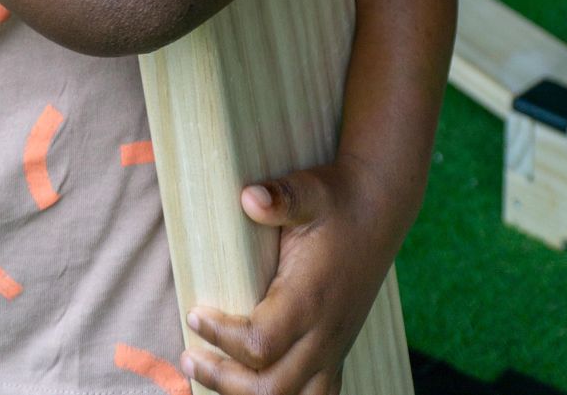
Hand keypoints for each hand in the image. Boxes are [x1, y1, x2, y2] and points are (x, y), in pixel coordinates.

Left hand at [181, 162, 393, 394]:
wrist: (377, 209)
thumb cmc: (336, 200)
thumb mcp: (308, 191)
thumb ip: (281, 198)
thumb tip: (247, 197)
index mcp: (311, 299)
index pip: (261, 343)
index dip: (221, 337)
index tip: (194, 312)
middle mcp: (325, 333)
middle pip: (272, 388)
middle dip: (224, 380)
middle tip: (188, 356)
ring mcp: (334, 348)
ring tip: (210, 373)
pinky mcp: (337, 351)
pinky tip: (250, 384)